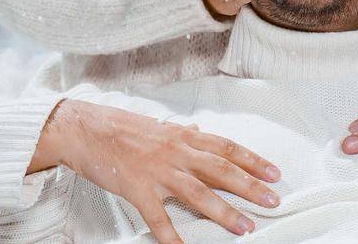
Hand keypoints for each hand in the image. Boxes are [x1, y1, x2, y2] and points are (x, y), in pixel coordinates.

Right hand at [32, 99, 281, 243]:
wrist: (84, 128)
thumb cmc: (119, 127)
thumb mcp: (156, 125)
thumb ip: (181, 133)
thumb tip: (199, 132)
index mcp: (182, 136)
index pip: (227, 148)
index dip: (253, 161)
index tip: (274, 172)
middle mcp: (175, 152)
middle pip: (221, 170)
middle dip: (250, 187)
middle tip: (272, 200)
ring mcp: (158, 171)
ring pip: (199, 194)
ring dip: (225, 212)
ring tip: (245, 227)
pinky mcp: (138, 189)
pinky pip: (159, 218)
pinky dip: (173, 236)